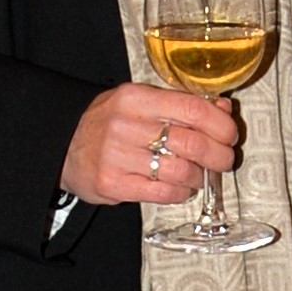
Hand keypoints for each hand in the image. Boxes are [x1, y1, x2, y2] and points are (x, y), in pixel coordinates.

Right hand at [61, 83, 239, 207]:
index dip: (220, 124)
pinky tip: (180, 187)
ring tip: (197, 175)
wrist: (61, 145)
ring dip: (199, 176)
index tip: (230, 134)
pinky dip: (180, 192)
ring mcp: (116, 156)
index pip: (192, 108)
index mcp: (136, 98)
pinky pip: (162, 192)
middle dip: (218, 155)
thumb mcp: (141, 102)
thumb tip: (223, 109)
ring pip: (180, 171)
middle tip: (224, 160)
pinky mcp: (111, 184)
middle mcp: (125, 124)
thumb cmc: (108, 122)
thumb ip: (181, 104)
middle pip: (191, 142)